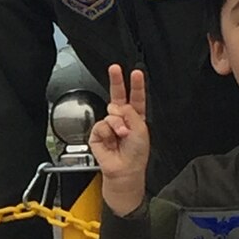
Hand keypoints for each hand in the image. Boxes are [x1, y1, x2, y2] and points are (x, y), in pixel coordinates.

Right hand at [89, 65, 150, 212]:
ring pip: (110, 113)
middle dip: (116, 81)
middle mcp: (122, 119)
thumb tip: (116, 108)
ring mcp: (109, 125)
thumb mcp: (141, 129)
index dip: (136, 85)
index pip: (135, 98)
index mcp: (135, 117)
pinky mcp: (97, 133)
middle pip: (117, 96)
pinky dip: (107, 132)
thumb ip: (130, 113)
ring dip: (118, 124)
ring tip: (122, 136)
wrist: (125, 170)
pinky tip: (110, 140)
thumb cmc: (136, 154)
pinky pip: (101, 124)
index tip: (136, 72)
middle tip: (114, 68)